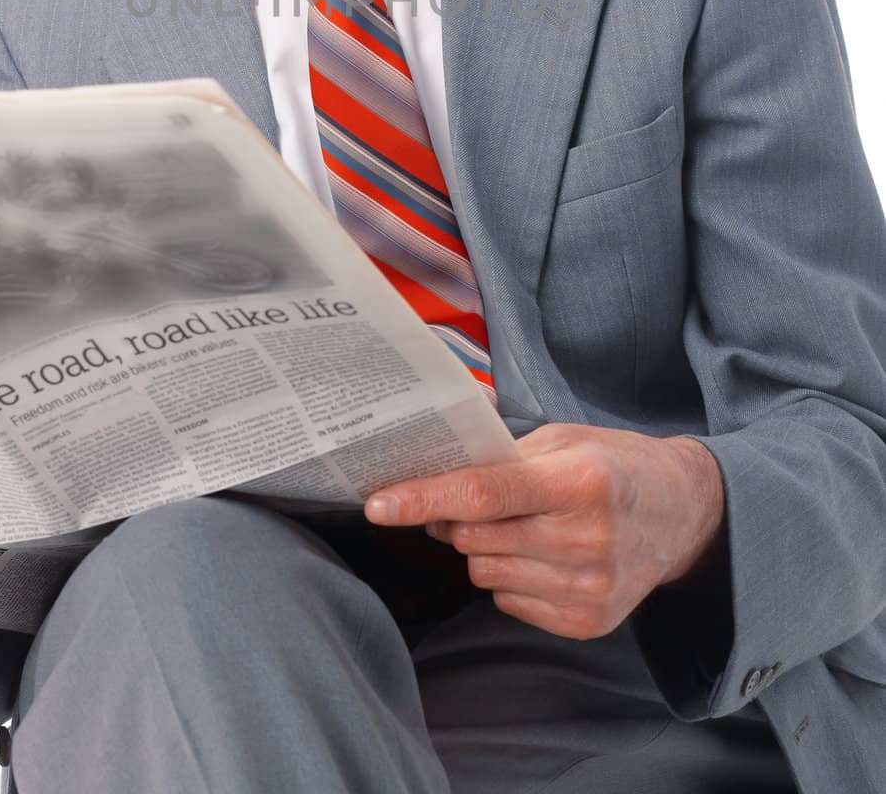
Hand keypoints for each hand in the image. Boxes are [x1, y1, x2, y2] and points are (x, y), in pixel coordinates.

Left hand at [364, 424, 725, 638]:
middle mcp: (586, 540)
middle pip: (474, 538)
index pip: (483, 495)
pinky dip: (509, 576)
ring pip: (484, 572)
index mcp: (579, 482)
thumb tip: (430, 464)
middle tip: (471, 499)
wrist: (683, 514)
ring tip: (521, 525)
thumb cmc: (615, 465)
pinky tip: (540, 554)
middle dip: (456, 518)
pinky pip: (508, 601)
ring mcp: (589, 588)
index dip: (424, 499)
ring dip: (483, 548)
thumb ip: (501, 453)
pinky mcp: (588, 622)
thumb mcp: (566, 439)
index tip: (378, 504)